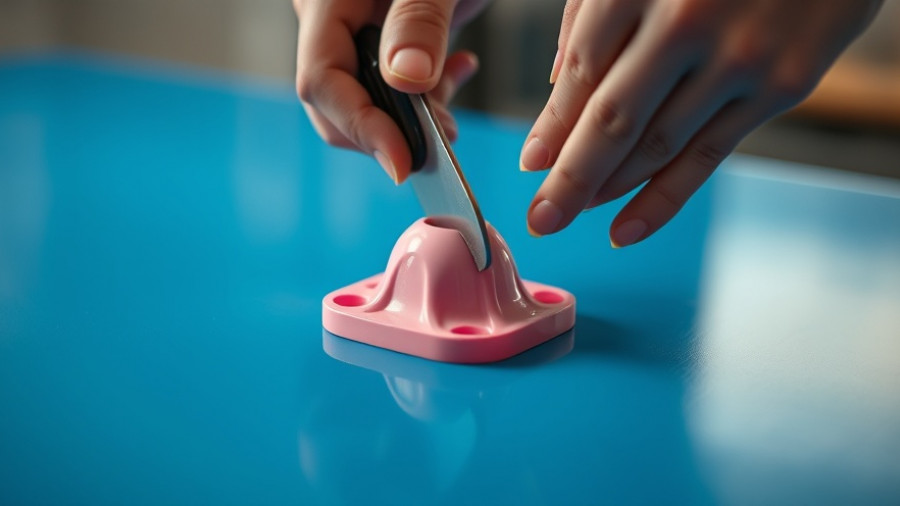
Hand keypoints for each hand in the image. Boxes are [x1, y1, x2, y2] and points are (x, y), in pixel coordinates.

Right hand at [293, 0, 489, 183]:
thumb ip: (419, 18)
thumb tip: (408, 82)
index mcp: (328, 0)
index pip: (321, 80)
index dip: (360, 127)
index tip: (404, 164)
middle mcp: (334, 18)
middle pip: (336, 100)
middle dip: (385, 133)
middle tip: (437, 151)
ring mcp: (359, 28)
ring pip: (367, 98)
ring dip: (411, 121)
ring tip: (453, 122)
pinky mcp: (390, 34)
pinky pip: (393, 82)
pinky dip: (428, 94)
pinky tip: (462, 72)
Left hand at [521, 0, 883, 245]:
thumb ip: (594, 12)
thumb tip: (560, 85)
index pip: (582, 71)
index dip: (551, 126)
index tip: (530, 163)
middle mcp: (686, 20)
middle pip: (612, 120)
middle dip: (568, 178)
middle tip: (540, 218)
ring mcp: (740, 57)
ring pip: (658, 144)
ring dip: (608, 190)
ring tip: (573, 215)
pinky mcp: (782, 84)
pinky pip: (709, 156)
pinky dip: (663, 200)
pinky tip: (627, 228)